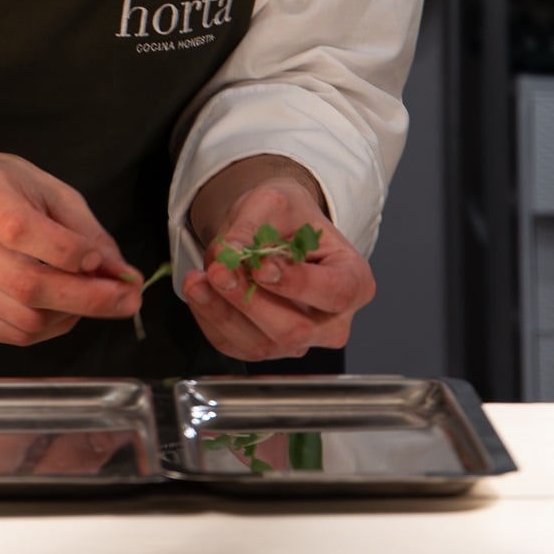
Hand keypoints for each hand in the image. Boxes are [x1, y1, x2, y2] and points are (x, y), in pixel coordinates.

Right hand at [0, 151, 139, 346]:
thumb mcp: (46, 188)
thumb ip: (85, 229)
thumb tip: (120, 272)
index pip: (23, 232)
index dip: (72, 253)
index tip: (109, 264)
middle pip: (27, 284)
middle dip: (88, 298)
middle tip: (127, 298)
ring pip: (24, 318)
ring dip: (71, 314)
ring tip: (91, 296)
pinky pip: (10, 335)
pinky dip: (47, 328)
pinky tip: (60, 308)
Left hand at [182, 160, 376, 361]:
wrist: (272, 231)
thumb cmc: (287, 217)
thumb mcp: (273, 203)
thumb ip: (251, 228)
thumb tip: (229, 255)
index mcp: (355, 282)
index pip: (335, 293)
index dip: (297, 284)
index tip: (262, 266)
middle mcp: (333, 322)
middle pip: (295, 329)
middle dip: (250, 301)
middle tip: (220, 271)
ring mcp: (300, 342)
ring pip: (261, 344)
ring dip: (223, 312)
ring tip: (198, 279)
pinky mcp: (265, 349)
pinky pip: (235, 346)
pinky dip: (211, 319)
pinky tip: (200, 292)